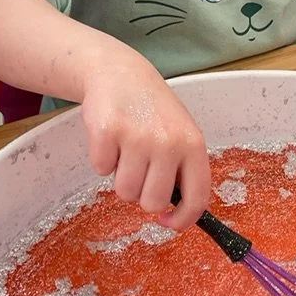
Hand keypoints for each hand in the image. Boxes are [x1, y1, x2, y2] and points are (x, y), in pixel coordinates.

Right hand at [80, 60, 210, 231]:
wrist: (121, 73)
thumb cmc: (152, 112)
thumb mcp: (181, 135)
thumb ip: (182, 169)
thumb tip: (176, 213)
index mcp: (193, 146)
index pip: (196, 198)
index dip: (182, 219)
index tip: (167, 222)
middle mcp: (168, 142)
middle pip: (152, 202)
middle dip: (142, 194)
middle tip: (139, 168)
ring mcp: (137, 137)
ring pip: (125, 192)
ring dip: (120, 178)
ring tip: (125, 150)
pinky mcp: (107, 132)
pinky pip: (100, 171)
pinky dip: (101, 159)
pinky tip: (111, 138)